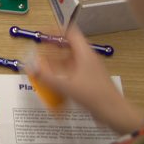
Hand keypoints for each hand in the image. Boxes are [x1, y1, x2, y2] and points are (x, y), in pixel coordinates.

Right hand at [27, 26, 143, 133]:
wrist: (115, 112)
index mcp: (85, 54)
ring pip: (71, 61)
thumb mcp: (67, 86)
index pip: (71, 33)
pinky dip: (63, 75)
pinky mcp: (90, 81)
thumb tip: (29, 68)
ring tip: (43, 68)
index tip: (43, 36)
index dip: (56, 32)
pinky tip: (54, 84)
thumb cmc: (93, 95)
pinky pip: (73, 72)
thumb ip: (46, 77)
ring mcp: (90, 70)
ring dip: (57, 63)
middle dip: (54, 49)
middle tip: (40, 51)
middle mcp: (88, 59)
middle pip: (70, 46)